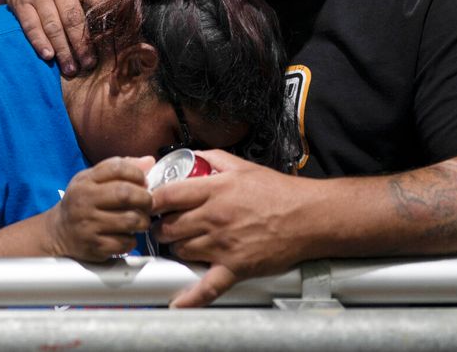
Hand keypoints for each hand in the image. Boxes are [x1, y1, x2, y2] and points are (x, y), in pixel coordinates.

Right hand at [0, 0, 109, 75]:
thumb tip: (123, 0)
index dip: (104, 16)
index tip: (111, 38)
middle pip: (73, 18)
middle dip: (82, 44)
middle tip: (89, 64)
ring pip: (53, 26)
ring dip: (63, 50)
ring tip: (71, 69)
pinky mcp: (21, 4)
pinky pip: (31, 26)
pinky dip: (39, 42)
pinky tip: (48, 56)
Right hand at [44, 157, 154, 260]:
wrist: (58, 232)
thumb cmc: (82, 202)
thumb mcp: (92, 179)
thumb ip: (119, 168)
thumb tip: (149, 161)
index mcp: (86, 181)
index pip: (117, 168)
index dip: (137, 173)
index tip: (143, 182)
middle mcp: (85, 202)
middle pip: (125, 194)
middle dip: (145, 198)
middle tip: (148, 203)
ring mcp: (89, 225)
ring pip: (130, 220)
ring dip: (143, 221)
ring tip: (140, 220)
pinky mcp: (94, 247)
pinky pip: (124, 243)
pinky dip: (131, 240)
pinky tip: (126, 236)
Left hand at [152, 150, 308, 307]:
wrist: (309, 217)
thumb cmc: (279, 192)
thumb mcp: (243, 166)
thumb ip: (213, 158)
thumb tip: (193, 155)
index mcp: (213, 190)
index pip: (166, 196)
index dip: (150, 201)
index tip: (147, 204)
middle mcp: (214, 218)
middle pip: (168, 227)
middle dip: (162, 228)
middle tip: (166, 226)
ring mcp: (223, 245)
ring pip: (181, 252)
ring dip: (177, 250)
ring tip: (184, 244)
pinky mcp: (235, 267)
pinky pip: (207, 286)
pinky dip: (190, 297)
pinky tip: (178, 301)